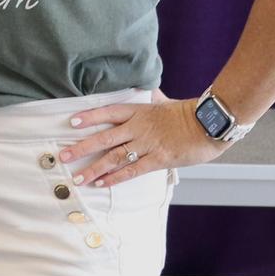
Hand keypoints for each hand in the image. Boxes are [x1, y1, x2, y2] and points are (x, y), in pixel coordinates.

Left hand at [57, 93, 222, 187]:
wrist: (211, 124)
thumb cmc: (189, 113)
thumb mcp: (165, 103)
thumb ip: (153, 100)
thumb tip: (150, 92)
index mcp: (139, 111)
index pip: (108, 112)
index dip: (89, 117)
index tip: (71, 122)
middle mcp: (138, 127)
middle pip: (104, 138)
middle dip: (81, 147)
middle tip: (63, 155)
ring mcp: (148, 144)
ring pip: (114, 157)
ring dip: (94, 168)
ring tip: (77, 177)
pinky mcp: (159, 159)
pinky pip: (132, 170)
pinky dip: (115, 177)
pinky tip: (101, 183)